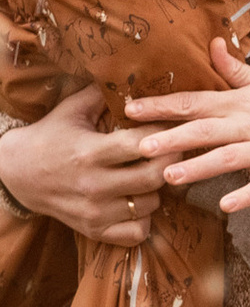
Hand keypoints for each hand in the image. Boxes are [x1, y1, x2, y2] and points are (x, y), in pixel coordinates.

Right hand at [0, 87, 161, 245]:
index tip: (172, 127)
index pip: (141, 145)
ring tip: (153, 175)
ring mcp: (94, 211)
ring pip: (151, 204)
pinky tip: (138, 202)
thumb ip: (102, 95)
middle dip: (171, 163)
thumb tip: (136, 75)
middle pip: (154, 177)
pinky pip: (137, 232)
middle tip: (175, 152)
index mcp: (89, 152)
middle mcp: (93, 185)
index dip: (164, 135)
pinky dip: (144, 219)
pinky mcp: (94, 231)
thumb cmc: (48, 137)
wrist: (13, 174)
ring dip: (159, 190)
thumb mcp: (70, 111)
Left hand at [125, 40, 249, 211]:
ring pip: (227, 158)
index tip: (129, 109)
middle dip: (169, 138)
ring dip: (198, 167)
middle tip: (137, 147)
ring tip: (169, 177)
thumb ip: (234, 68)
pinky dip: (245, 195)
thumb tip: (210, 43)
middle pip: (203, 132)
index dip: (161, 106)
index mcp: (241, 103)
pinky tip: (225, 205)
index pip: (194, 103)